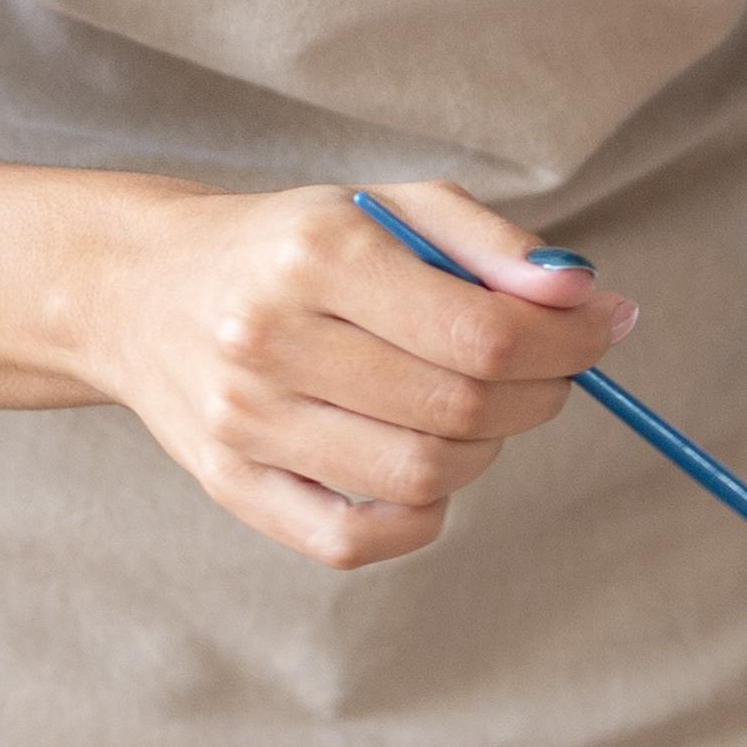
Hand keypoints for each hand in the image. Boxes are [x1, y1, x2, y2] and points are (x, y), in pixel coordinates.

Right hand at [79, 175, 626, 568]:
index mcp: (318, 254)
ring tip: (481, 408)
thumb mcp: (387, 207)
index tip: (604, 331)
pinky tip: (428, 464)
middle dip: (542, 395)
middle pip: (460, 408)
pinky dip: (423, 515)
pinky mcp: (233, 487)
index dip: (567, 343)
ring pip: (422, 477)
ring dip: (486, 449)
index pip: (481, 332)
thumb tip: (587, 301)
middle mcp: (272, 340)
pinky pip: (358, 539)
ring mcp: (247, 423)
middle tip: (552, 372)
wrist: (142, 289)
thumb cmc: (289, 245)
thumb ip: (492, 244)